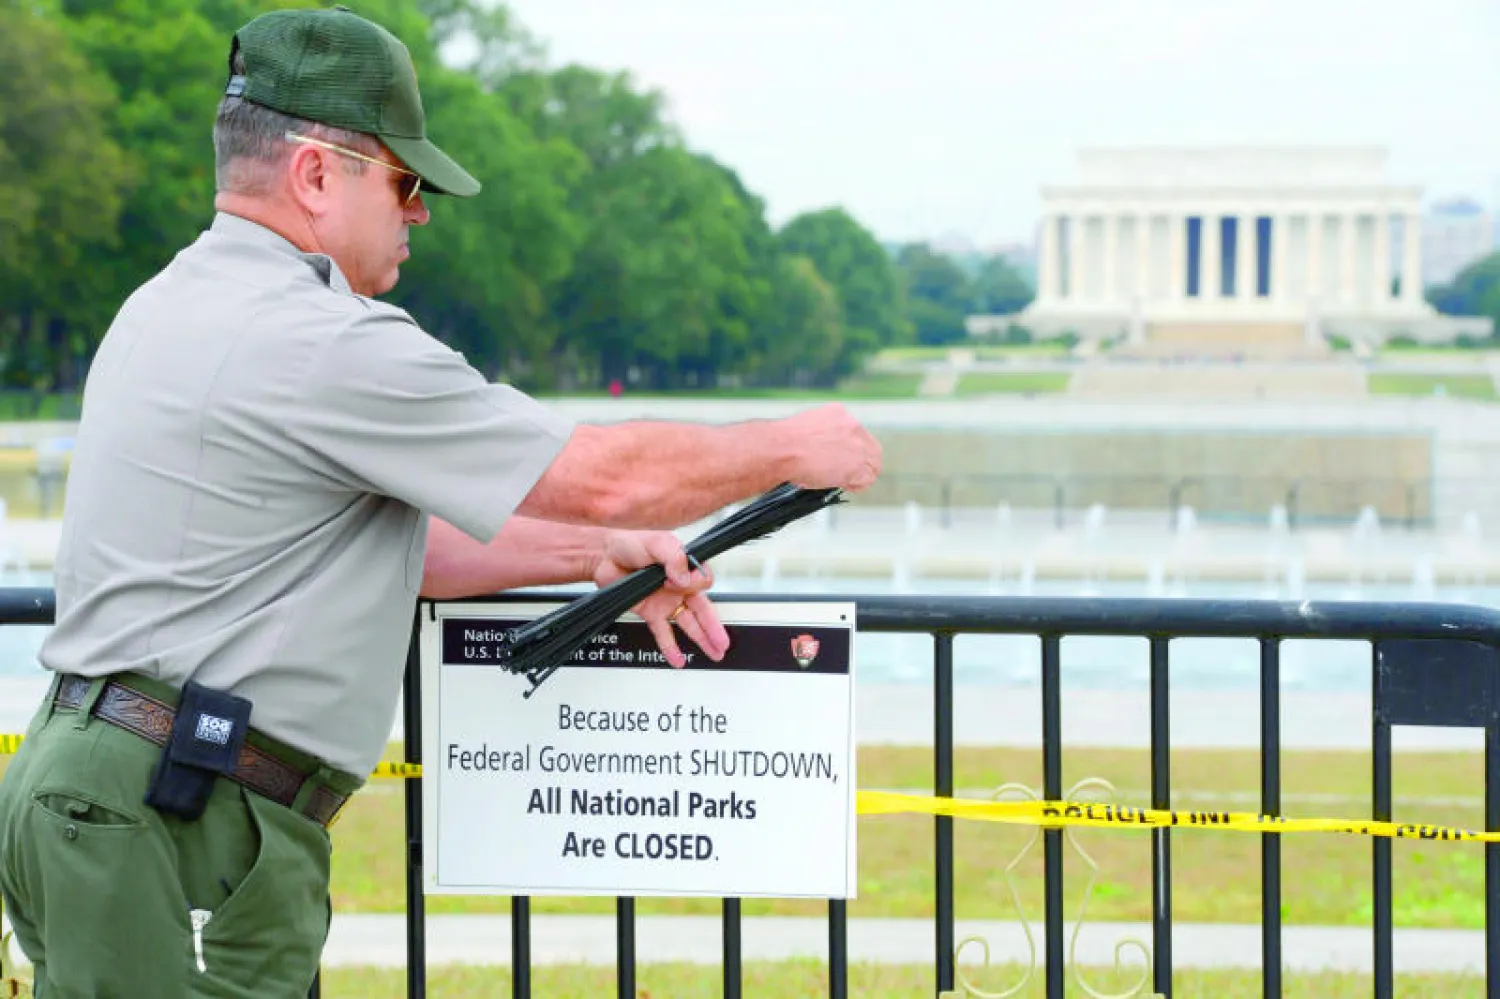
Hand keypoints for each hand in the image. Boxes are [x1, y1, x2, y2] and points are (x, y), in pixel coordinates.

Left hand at [592, 530, 730, 668]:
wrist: (604, 556)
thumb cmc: (631, 543)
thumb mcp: (657, 542)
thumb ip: (674, 557)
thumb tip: (683, 578)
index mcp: (685, 568)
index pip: (703, 582)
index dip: (693, 584)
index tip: (678, 581)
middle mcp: (678, 587)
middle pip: (703, 610)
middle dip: (714, 628)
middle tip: (723, 643)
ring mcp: (666, 602)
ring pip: (689, 624)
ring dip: (701, 640)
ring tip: (714, 654)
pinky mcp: (651, 613)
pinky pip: (664, 633)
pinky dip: (671, 648)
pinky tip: (678, 659)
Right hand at [780, 403, 881, 492]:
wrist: (782, 449)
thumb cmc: (784, 442)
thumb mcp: (806, 428)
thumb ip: (822, 435)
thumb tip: (823, 450)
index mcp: (839, 413)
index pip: (857, 433)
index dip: (852, 450)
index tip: (842, 459)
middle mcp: (852, 425)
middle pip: (870, 448)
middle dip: (860, 462)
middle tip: (846, 474)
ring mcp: (857, 445)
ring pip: (872, 464)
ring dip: (860, 475)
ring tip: (843, 481)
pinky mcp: (857, 464)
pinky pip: (867, 479)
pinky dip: (857, 485)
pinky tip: (843, 485)